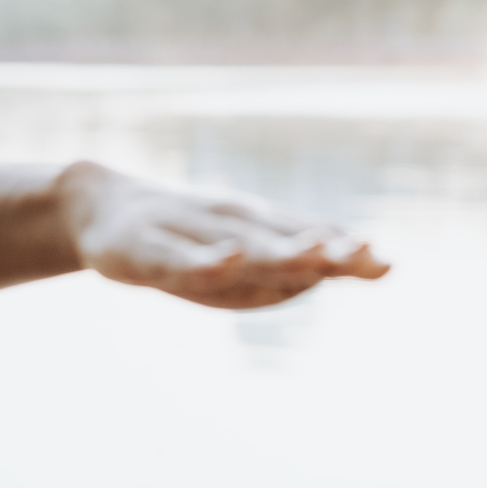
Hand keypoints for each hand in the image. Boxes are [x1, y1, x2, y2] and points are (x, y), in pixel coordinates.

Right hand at [60, 162, 388, 309]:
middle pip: (282, 239)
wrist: (99, 212)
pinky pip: (181, 258)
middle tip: (365, 254)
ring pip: (238, 244)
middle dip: (324, 249)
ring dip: (279, 250)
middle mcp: (228, 223)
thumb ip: (284, 272)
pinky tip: (226, 261)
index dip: (345, 253)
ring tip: (315, 254)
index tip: (387, 265)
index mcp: (253, 229)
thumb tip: (328, 275)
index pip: (306, 239)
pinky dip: (205, 260)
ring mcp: (190, 232)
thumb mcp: (231, 256)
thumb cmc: (178, 239)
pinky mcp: (150, 248)